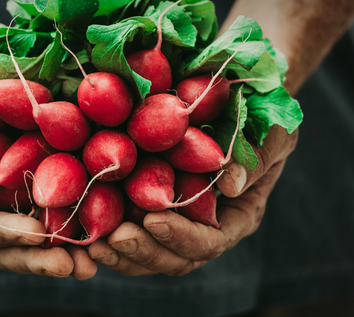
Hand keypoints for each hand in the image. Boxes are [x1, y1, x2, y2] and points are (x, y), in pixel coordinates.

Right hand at [0, 85, 96, 279]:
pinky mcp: (18, 200)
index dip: (2, 233)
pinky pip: (41, 220)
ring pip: (23, 244)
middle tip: (71, 265)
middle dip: (34, 259)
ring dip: (56, 255)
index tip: (36, 234)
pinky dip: (66, 231)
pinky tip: (94, 236)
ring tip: (89, 265)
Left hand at [88, 125, 296, 275]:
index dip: (181, 237)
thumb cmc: (264, 113)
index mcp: (236, 215)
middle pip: (173, 257)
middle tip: (113, 239)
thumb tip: (233, 184)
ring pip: (146, 250)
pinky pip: (126, 224)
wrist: (238, 98)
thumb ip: (257, 156)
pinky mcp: (147, 200)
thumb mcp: (272, 130)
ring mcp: (175, 216)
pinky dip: (105, 226)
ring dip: (119, 250)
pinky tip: (81, 219)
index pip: (209, 241)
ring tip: (92, 242)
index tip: (154, 220)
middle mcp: (203, 224)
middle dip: (143, 251)